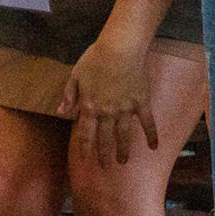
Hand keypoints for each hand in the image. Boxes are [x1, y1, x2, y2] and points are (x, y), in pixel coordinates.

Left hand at [56, 38, 157, 166]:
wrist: (120, 48)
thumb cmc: (95, 58)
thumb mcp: (76, 75)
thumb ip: (68, 96)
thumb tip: (60, 113)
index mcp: (90, 107)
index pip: (86, 134)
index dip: (85, 149)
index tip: (86, 161)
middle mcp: (107, 112)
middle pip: (104, 139)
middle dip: (103, 154)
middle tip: (104, 167)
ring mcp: (126, 109)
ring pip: (124, 135)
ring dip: (123, 150)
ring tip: (123, 162)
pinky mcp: (141, 102)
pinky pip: (147, 122)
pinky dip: (151, 135)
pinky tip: (154, 147)